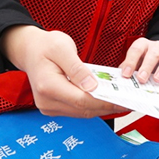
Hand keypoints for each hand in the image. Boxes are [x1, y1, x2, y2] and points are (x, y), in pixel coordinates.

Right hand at [0, 25, 124, 117]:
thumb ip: (77, 68)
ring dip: (102, 107)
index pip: (81, 100)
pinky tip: (107, 98)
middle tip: (129, 101)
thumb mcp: (62, 48)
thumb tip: (92, 86)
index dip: (103, 101)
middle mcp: (47, 101)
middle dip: (107, 106)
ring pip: (82, 112)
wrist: (30, 50)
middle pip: (83, 109)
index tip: (121, 99)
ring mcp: (49, 106)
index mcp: (47, 86)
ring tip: (122, 101)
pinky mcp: (54, 107)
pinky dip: (93, 105)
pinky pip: (77, 109)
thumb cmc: (45, 46)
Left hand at [119, 37, 158, 83]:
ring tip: (157, 80)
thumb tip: (119, 81)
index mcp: (142, 45)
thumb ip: (127, 70)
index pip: (136, 50)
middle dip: (147, 66)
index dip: (130, 62)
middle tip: (142, 79)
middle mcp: (156, 46)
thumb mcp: (134, 65)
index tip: (126, 74)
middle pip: (153, 53)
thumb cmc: (143, 63)